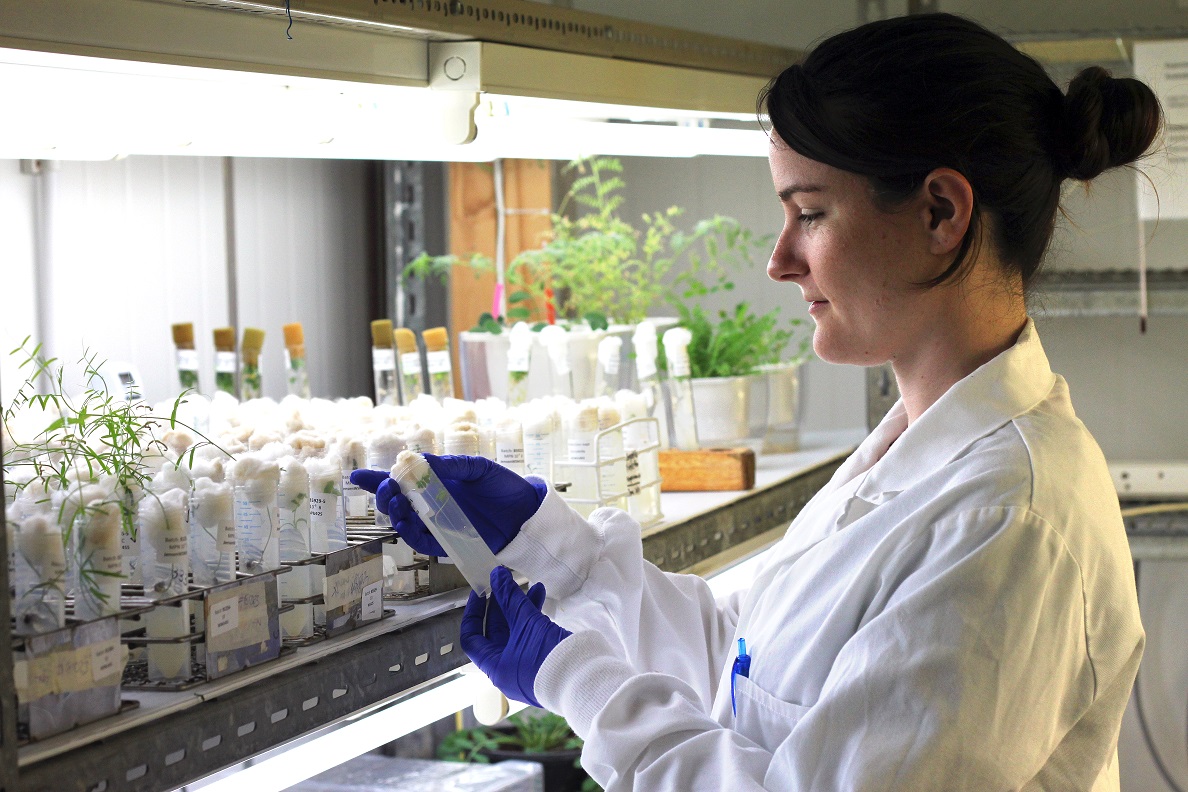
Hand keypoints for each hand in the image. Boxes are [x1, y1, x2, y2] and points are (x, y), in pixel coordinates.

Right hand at [349, 455, 545, 556]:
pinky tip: (405, 523)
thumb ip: (452, 467)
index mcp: (438, 482)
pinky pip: (423, 542)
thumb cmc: (504, 487)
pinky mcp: (448, 543)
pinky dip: (410, 534)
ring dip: (395, 514)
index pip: (403, 480)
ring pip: (406, 523)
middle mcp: (434, 504)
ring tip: (397, 503)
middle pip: (398, 503)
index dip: (378, 480)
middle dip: (386, 496)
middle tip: (389, 490)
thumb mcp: (479, 469)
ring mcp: (439, 524)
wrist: (527, 514)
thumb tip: (422, 461)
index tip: (357, 476)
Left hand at [461, 566, 571, 707]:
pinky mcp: (543, 663)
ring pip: (518, 633)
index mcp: (495, 666)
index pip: (472, 638)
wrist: (585, 682)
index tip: (481, 592)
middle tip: (508, 583)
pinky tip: (544, 601)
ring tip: (536, 587)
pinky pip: (532, 637)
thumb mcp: (527, 623)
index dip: (474, 612)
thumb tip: (497, 575)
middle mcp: (506, 669)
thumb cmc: (548, 657)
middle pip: (497, 632)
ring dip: (523, 608)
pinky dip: (535, 619)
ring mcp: (526, 668)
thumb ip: (510, 598)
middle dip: (504, 605)